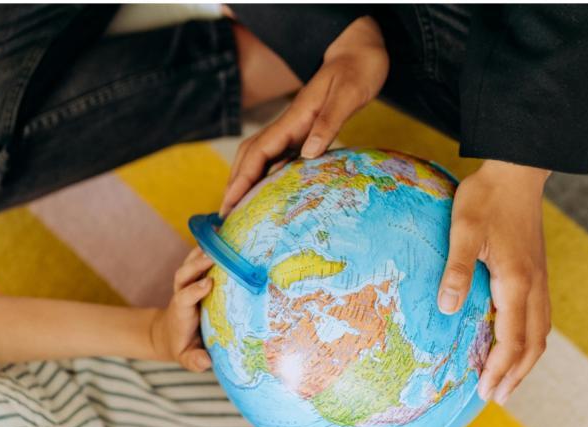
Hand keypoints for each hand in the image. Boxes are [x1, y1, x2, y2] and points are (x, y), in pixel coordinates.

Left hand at [152, 248, 214, 371]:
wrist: (169, 333)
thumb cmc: (183, 346)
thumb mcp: (186, 357)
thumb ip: (194, 360)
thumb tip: (205, 362)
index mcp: (181, 311)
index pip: (185, 297)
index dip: (195, 290)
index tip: (208, 284)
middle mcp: (182, 292)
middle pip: (184, 274)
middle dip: (196, 264)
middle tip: (213, 255)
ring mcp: (187, 283)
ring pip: (190, 263)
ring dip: (202, 251)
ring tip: (220, 238)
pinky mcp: (195, 277)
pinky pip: (200, 259)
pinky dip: (209, 247)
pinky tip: (223, 234)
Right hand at [220, 15, 388, 216]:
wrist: (360, 50)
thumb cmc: (358, 69)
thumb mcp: (348, 94)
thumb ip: (329, 122)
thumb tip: (307, 152)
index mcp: (294, 117)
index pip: (258, 151)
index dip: (242, 178)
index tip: (230, 201)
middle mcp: (288, 124)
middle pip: (250, 155)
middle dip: (235, 183)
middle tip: (226, 214)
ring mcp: (294, 128)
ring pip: (260, 156)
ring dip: (246, 180)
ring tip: (239, 208)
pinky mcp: (303, 131)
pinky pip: (278, 157)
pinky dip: (266, 175)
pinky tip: (268, 192)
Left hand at [438, 160, 551, 404]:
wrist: (517, 171)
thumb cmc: (486, 199)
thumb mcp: (463, 230)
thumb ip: (456, 270)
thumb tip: (446, 308)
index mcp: (517, 282)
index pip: (513, 339)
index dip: (500, 369)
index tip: (485, 391)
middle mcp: (535, 286)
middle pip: (534, 344)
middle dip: (516, 375)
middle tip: (496, 398)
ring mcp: (540, 280)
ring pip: (541, 332)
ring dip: (525, 360)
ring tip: (508, 381)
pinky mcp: (537, 272)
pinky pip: (539, 316)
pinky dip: (529, 340)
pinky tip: (515, 342)